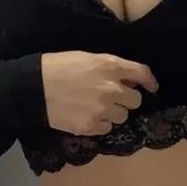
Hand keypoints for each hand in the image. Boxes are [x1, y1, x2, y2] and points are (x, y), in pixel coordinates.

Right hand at [41, 51, 158, 135]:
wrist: (34, 88)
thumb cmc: (60, 66)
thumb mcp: (89, 57)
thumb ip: (111, 66)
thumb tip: (127, 78)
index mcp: (111, 66)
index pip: (142, 73)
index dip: (150, 81)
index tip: (151, 87)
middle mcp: (111, 88)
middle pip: (135, 100)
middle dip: (128, 98)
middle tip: (115, 96)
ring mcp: (102, 109)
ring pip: (123, 116)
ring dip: (115, 112)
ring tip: (99, 107)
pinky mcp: (90, 127)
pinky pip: (107, 128)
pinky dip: (102, 124)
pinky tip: (89, 116)